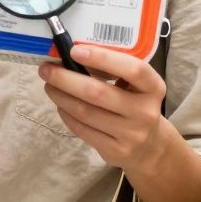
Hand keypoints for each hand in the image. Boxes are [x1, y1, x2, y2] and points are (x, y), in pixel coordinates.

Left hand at [38, 45, 171, 172]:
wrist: (150, 146)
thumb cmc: (136, 104)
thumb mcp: (136, 85)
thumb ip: (114, 70)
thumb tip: (72, 55)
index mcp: (153, 87)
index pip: (133, 69)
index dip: (103, 58)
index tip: (75, 51)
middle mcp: (145, 111)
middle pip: (98, 92)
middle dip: (66, 78)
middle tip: (46, 69)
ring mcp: (131, 134)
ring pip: (85, 112)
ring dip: (61, 96)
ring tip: (49, 85)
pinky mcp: (115, 150)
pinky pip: (83, 129)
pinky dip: (66, 114)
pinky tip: (60, 104)